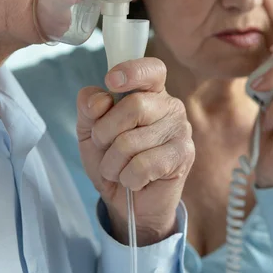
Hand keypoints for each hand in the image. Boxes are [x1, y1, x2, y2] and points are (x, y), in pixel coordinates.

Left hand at [76, 57, 194, 245]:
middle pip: (134, 106)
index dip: (132, 71)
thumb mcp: (90, 130)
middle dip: (105, 132)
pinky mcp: (183, 156)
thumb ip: (88, 107)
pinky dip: (127, 177)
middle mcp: (170, 106)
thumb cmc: (113, 159)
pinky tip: (134, 179)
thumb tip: (99, 99)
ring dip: (113, 162)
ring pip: (131, 141)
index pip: (151, 69)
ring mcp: (180, 130)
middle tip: (105, 147)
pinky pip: (142, 165)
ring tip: (119, 168)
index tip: (111, 81)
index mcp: (150, 92)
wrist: (127, 202)